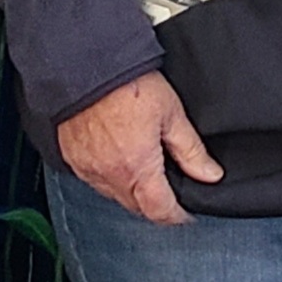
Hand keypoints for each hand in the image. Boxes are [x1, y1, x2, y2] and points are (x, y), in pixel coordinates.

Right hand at [57, 72, 223, 225]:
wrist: (85, 66)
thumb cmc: (128, 84)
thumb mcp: (171, 114)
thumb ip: (191, 150)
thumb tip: (210, 175)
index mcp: (137, 168)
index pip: (159, 211)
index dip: (177, 215)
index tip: (187, 212)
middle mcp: (109, 175)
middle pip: (137, 207)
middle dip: (156, 205)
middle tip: (171, 190)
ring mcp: (87, 169)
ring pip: (114, 195)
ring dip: (132, 192)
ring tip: (146, 171)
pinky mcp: (72, 159)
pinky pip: (94, 181)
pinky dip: (110, 178)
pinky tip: (120, 161)